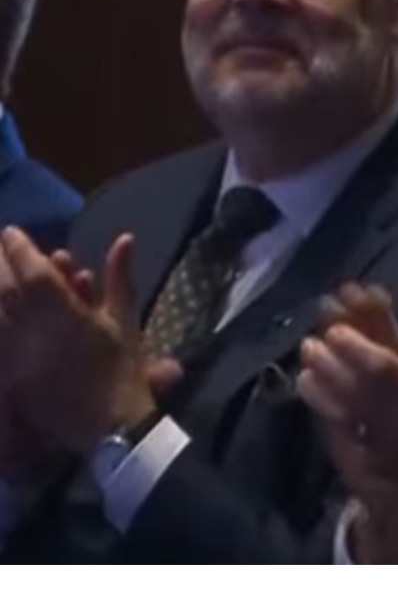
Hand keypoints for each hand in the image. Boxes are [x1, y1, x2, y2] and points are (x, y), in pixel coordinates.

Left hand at [0, 249, 110, 483]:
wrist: (106, 424)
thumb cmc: (121, 370)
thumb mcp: (125, 320)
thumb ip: (120, 277)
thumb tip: (124, 238)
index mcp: (67, 314)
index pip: (35, 272)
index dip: (20, 249)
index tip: (12, 232)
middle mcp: (35, 330)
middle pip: (5, 288)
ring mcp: (17, 353)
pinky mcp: (8, 373)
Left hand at [298, 288, 397, 524]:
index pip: (382, 365)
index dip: (355, 346)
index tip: (335, 330)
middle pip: (354, 388)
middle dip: (328, 364)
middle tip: (309, 344)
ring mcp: (383, 440)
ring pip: (343, 411)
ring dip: (321, 389)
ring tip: (304, 370)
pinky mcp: (374, 458)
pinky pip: (345, 434)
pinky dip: (327, 415)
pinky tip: (316, 400)